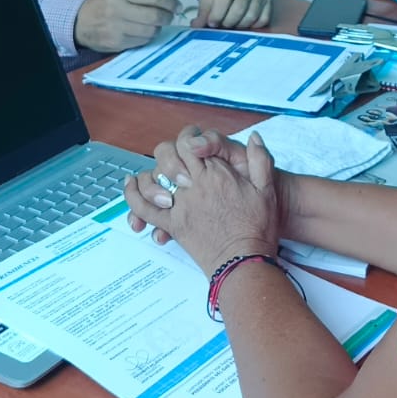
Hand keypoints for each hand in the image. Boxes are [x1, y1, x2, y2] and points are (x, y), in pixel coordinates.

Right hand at [75, 0, 177, 52]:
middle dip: (167, 16)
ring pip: (150, 31)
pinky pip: (142, 41)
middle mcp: (116, 9)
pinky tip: (144, 32)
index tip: (176, 5)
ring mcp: (116, 28)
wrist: (80, 22)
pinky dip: (148, 37)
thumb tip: (169, 1)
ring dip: (158, 28)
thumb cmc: (105, 4)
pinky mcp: (116, 43)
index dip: (169, 2)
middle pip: (154, 15)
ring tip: (156, 24)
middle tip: (170, 16)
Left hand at [123, 127, 283, 275]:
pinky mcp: (172, 224)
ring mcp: (180, 205)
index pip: (192, 144)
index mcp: (216, 173)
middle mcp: (195, 186)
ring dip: (150, 174)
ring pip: (153, 178)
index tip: (194, 148)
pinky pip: (144, 207)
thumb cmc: (257, 227)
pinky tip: (130, 185)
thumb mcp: (266, 189)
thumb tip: (254, 136)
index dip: (190, 141)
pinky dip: (133, 195)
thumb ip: (259, 159)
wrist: (245, 260)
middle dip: (170, 156)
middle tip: (177, 165)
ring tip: (151, 173)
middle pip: (170, 156)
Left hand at [195, 0, 270, 29]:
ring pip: (252, 15)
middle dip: (228, 22)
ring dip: (240, 25)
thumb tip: (196, 26)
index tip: (212, 23)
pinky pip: (263, 19)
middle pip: (239, 8)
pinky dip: (253, 26)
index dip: (217, 14)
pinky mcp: (269, 2)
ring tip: (232, 25)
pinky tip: (245, 24)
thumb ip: (203, 11)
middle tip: (222, 25)